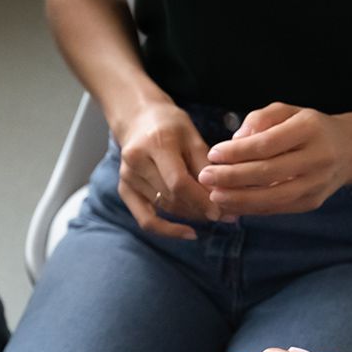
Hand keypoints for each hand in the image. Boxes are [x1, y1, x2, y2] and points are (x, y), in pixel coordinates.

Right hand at [109, 97, 220, 236]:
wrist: (138, 119)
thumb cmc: (169, 125)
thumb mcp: (192, 135)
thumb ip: (205, 164)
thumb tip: (223, 194)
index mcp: (155, 143)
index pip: (178, 182)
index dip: (201, 200)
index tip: (222, 211)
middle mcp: (136, 162)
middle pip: (172, 198)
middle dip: (201, 209)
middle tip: (226, 215)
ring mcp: (127, 178)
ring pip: (165, 208)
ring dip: (191, 215)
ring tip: (212, 215)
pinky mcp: (125, 190)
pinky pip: (146, 220)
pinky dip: (168, 230)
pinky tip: (188, 232)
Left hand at [201, 103, 351, 215]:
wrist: (349, 150)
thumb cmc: (308, 127)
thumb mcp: (288, 111)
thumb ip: (260, 119)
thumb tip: (235, 140)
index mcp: (311, 129)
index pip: (267, 144)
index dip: (237, 152)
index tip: (213, 154)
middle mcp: (318, 158)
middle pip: (268, 173)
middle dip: (232, 177)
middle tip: (205, 177)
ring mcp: (317, 184)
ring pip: (273, 197)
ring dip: (239, 199)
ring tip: (213, 195)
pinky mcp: (312, 202)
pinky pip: (277, 208)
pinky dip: (251, 208)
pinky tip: (230, 204)